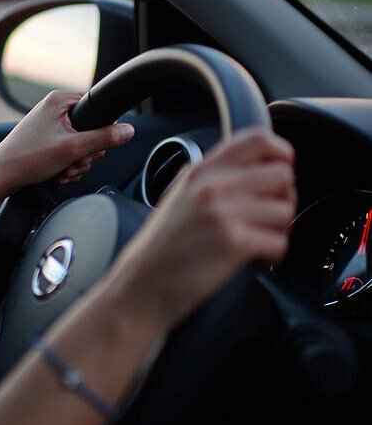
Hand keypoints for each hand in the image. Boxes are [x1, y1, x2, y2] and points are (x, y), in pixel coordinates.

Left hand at [0, 91, 134, 207]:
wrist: (1, 177)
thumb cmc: (28, 159)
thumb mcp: (72, 149)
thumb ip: (104, 138)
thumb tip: (128, 130)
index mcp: (60, 100)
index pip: (97, 109)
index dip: (101, 131)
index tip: (92, 147)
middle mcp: (54, 109)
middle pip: (91, 130)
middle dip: (86, 153)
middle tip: (74, 162)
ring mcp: (49, 126)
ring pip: (81, 145)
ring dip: (77, 163)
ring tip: (64, 171)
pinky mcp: (46, 141)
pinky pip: (69, 152)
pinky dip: (67, 166)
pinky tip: (59, 174)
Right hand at [103, 127, 296, 338]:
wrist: (140, 285)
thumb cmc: (161, 247)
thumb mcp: (180, 195)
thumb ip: (214, 177)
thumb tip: (257, 170)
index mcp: (202, 171)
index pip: (258, 139)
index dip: (281, 154)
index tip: (280, 174)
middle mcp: (213, 186)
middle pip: (282, 174)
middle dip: (285, 198)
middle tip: (270, 217)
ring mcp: (223, 213)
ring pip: (285, 210)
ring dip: (280, 230)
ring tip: (260, 242)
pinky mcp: (234, 244)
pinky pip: (280, 242)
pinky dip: (274, 255)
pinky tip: (257, 260)